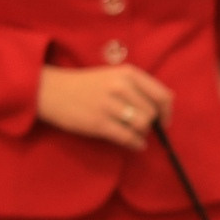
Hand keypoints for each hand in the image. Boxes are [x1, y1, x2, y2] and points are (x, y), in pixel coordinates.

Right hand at [36, 65, 171, 150]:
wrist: (51, 91)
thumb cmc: (86, 85)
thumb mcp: (114, 76)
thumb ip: (138, 86)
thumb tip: (164, 105)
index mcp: (128, 74)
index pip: (162, 95)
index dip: (167, 111)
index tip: (165, 120)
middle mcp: (121, 87)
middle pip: (152, 113)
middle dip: (151, 124)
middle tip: (143, 128)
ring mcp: (109, 105)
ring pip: (142, 125)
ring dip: (142, 134)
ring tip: (137, 135)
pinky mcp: (98, 123)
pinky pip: (127, 137)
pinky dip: (136, 144)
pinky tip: (136, 145)